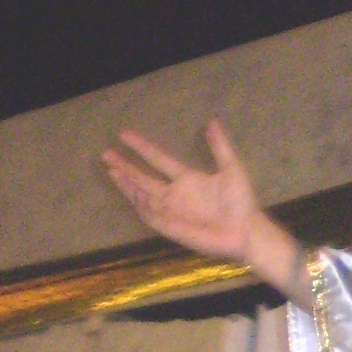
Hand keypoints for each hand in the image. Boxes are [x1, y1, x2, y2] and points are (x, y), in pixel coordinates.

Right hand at [103, 121, 310, 303]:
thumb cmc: (241, 203)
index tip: (122, 134)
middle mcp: (175, 195)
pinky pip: (151, 216)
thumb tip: (212, 120)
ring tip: (112, 170)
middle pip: (143, 178)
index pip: (158, 159)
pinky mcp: (172, 228)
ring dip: (127, 184)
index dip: (141, 147)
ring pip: (142, 196)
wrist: (246, 231)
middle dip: (125, 167)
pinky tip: (132, 193)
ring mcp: (171, 211)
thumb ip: (220, 146)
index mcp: (187, 179)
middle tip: (105, 154)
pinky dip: (141, 205)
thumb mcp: (231, 168)